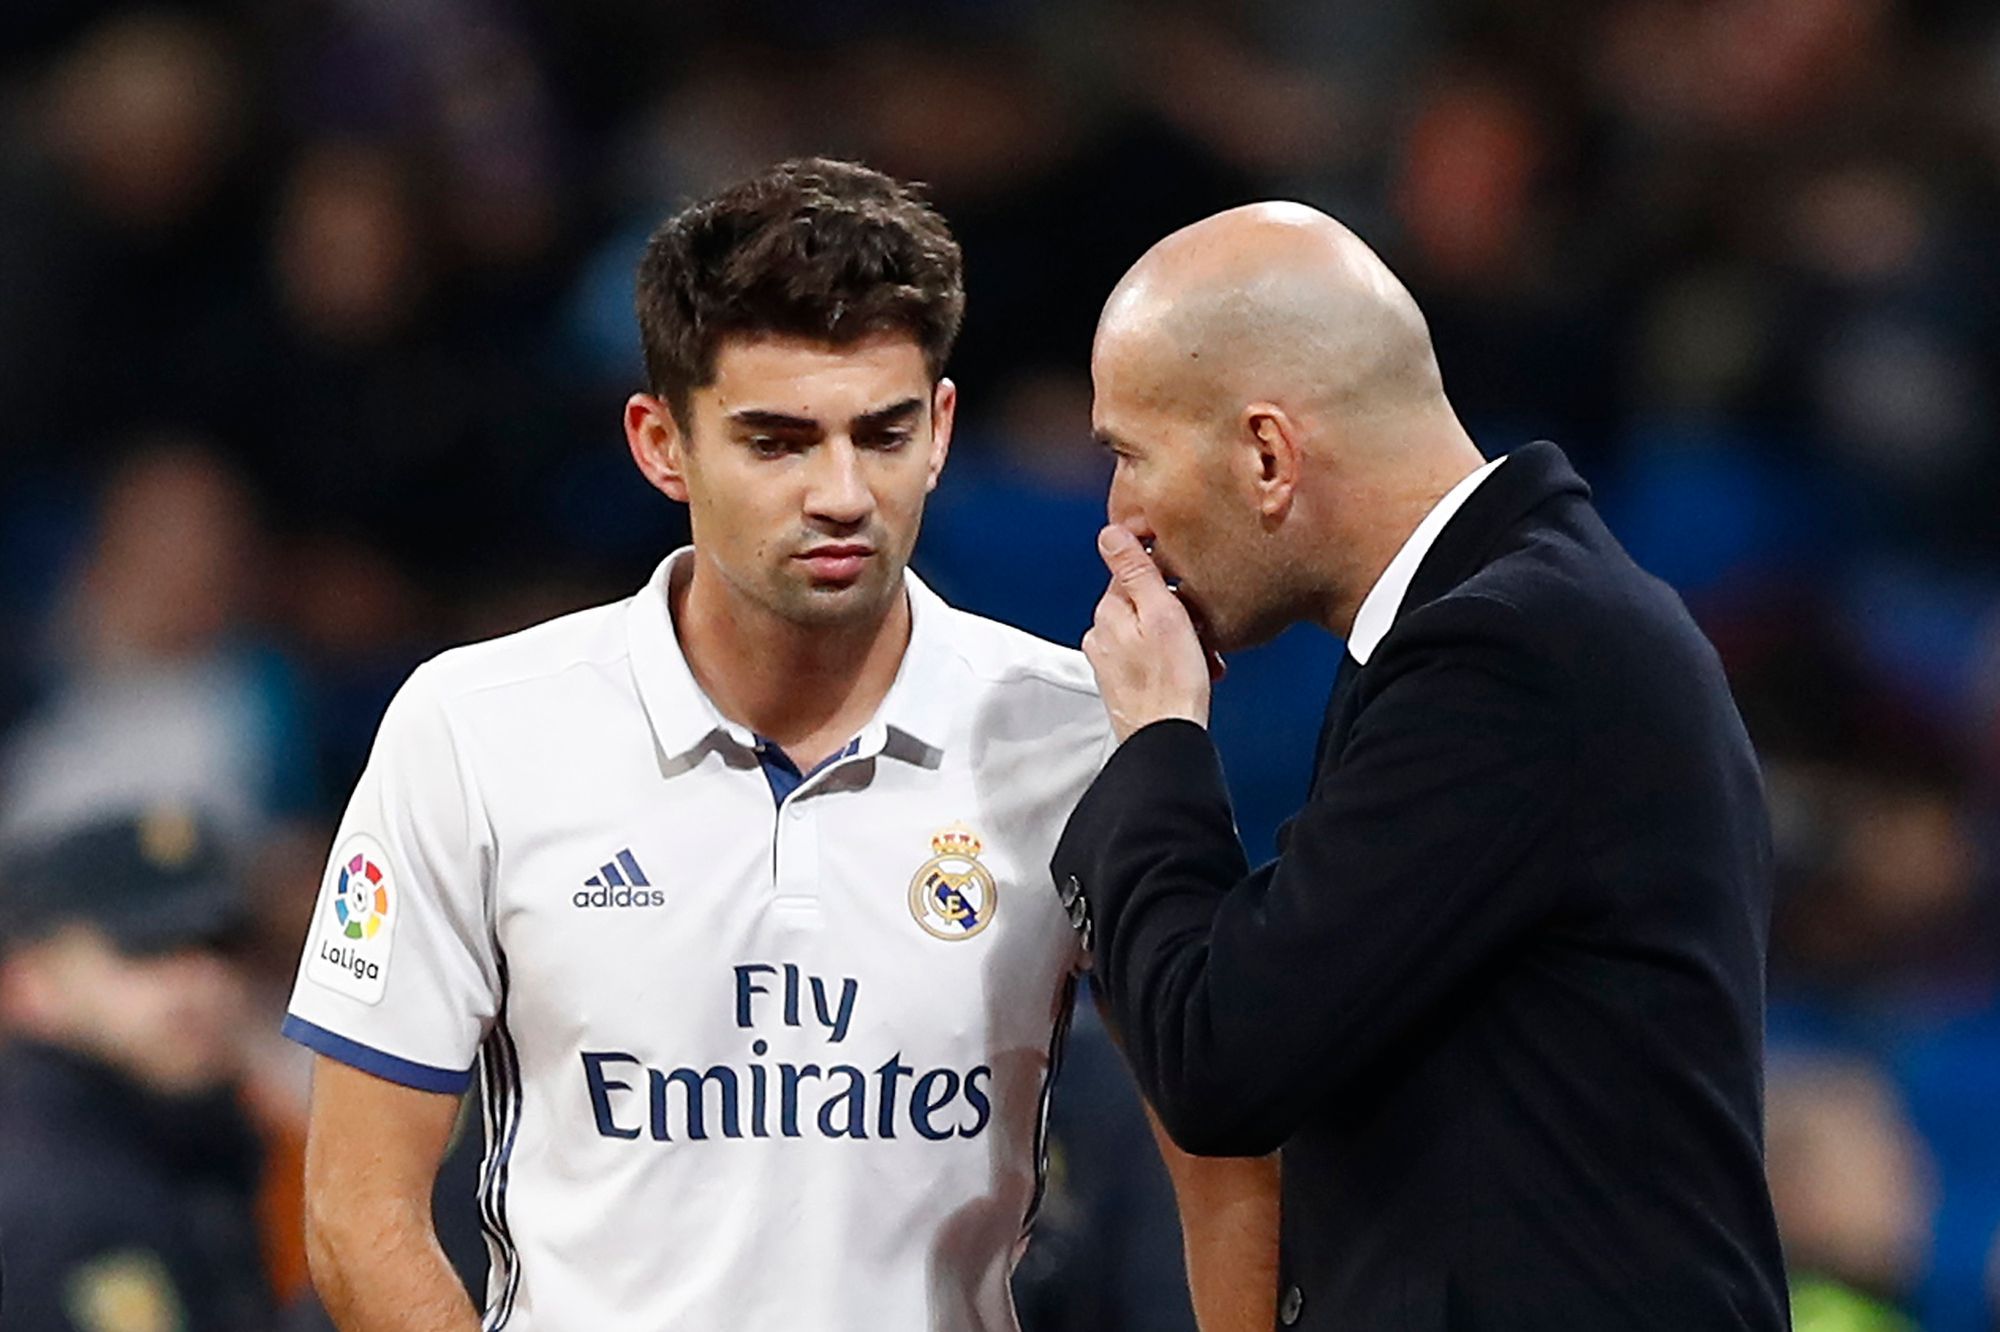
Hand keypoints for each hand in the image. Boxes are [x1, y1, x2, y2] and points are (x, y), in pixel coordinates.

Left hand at [1083, 525, 1216, 742]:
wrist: (1165, 739)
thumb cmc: (1171, 683)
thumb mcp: (1162, 614)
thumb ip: (1135, 571)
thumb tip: (1111, 533)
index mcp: (1109, 611)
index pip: (1133, 569)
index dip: (1166, 573)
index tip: (1188, 583)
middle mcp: (1102, 634)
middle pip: (1146, 601)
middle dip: (1179, 610)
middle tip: (1203, 627)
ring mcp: (1110, 660)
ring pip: (1152, 630)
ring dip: (1182, 636)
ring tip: (1204, 654)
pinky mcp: (1123, 681)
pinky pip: (1152, 656)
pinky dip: (1175, 658)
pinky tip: (1195, 669)